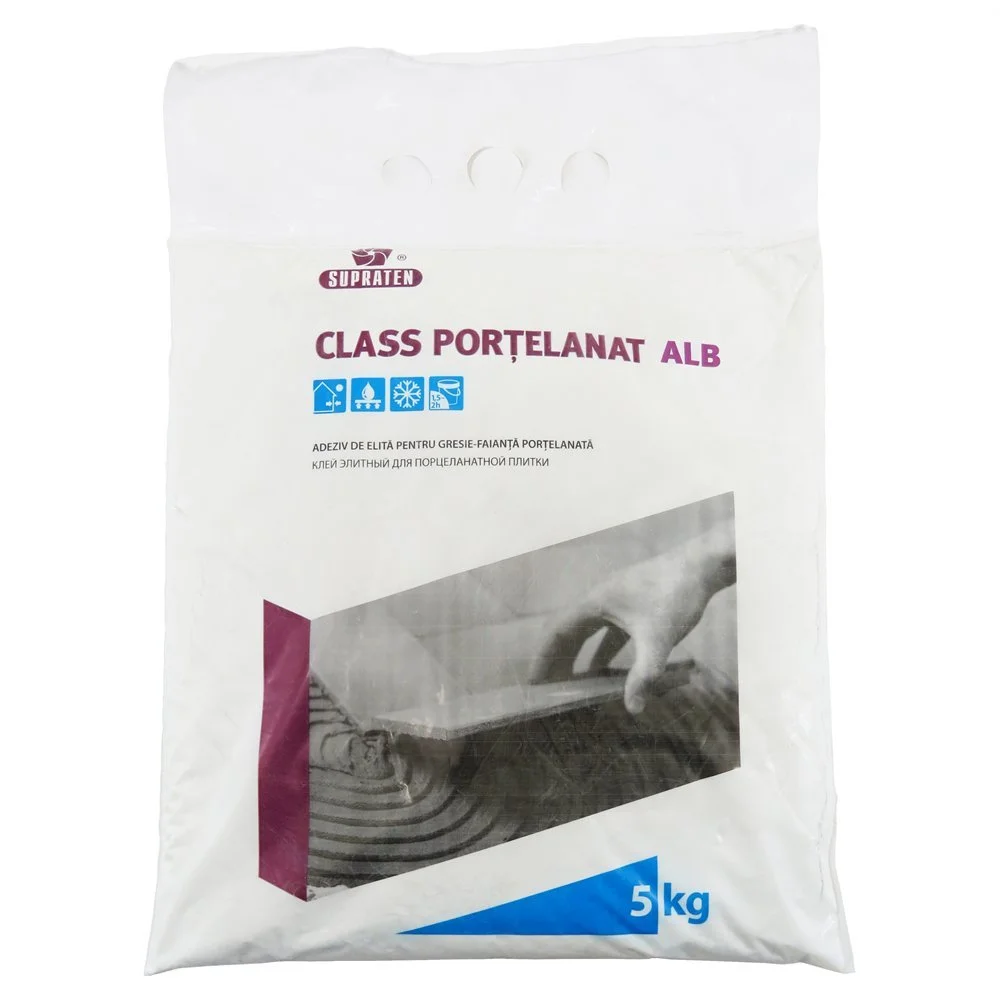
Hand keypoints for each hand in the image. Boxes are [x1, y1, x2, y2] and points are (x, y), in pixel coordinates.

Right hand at [530, 521, 735, 714]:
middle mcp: (600, 599)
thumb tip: (632, 708)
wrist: (703, 565)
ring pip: (589, 633)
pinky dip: (603, 651)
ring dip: (579, 657)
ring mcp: (616, 601)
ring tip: (571, 684)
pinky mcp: (633, 605)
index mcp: (595, 602)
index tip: (533, 681)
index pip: (558, 632)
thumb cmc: (676, 595)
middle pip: (569, 633)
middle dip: (557, 661)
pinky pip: (609, 632)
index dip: (543, 657)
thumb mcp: (658, 640)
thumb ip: (644, 675)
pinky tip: (606, 671)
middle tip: (547, 689)